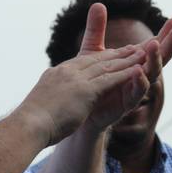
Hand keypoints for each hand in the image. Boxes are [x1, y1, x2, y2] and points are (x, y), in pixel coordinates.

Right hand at [22, 43, 147, 145]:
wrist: (29, 125)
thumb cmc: (31, 121)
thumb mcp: (40, 103)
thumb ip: (50, 98)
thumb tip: (48, 104)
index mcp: (56, 74)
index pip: (82, 62)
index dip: (99, 57)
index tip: (112, 54)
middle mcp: (67, 71)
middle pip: (96, 60)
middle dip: (116, 54)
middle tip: (133, 48)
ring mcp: (76, 80)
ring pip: (106, 67)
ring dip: (126, 60)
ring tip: (142, 54)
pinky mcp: (85, 91)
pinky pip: (109, 80)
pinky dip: (125, 74)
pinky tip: (138, 70)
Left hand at [78, 4, 171, 129]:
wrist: (77, 108)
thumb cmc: (90, 79)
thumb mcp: (92, 50)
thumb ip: (97, 29)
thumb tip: (98, 3)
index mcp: (132, 61)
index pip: (153, 45)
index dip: (164, 34)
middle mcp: (138, 74)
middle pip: (159, 58)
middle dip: (169, 44)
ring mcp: (133, 89)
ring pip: (151, 74)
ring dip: (155, 59)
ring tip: (155, 44)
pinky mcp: (125, 103)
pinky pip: (136, 93)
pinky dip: (139, 81)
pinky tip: (139, 70)